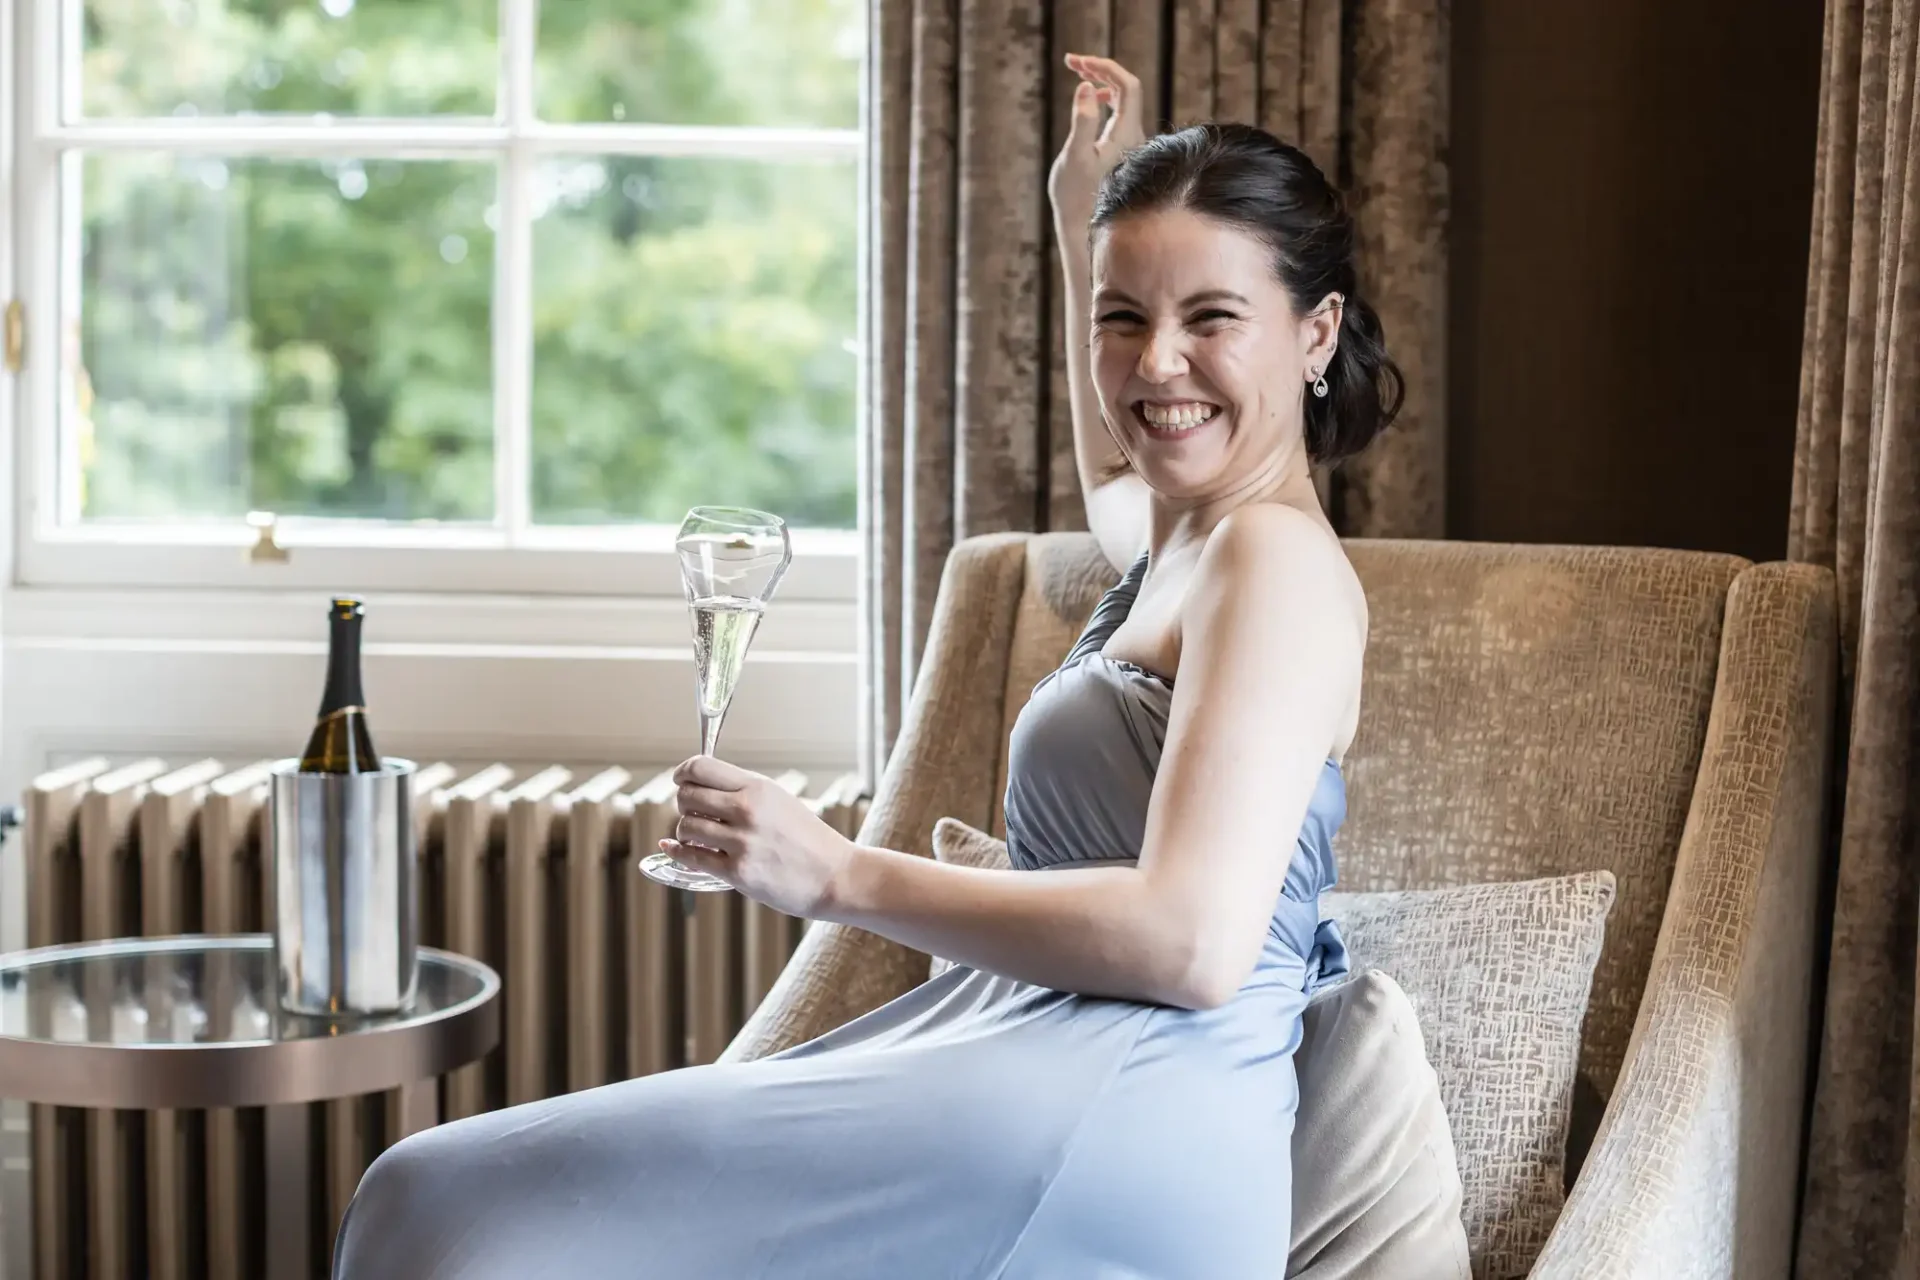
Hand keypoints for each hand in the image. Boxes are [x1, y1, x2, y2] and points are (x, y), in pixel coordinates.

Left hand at [657, 755, 853, 918]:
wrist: (835, 876)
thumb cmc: (808, 839)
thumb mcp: (779, 800)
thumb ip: (743, 791)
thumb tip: (700, 786)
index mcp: (758, 787)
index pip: (700, 767)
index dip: (683, 773)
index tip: (681, 780)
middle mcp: (747, 810)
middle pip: (687, 796)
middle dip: (684, 803)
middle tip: (693, 811)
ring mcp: (741, 842)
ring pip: (686, 827)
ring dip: (685, 831)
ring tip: (698, 835)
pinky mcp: (737, 872)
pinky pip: (691, 857)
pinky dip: (679, 851)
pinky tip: (676, 848)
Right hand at [1048, 53, 1147, 234]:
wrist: (1085, 230)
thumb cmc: (1076, 197)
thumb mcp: (1075, 156)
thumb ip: (1083, 120)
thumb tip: (1086, 86)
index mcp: (1127, 135)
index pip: (1127, 85)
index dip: (1105, 66)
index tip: (1077, 62)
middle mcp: (1134, 138)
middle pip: (1126, 89)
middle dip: (1101, 70)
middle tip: (1072, 61)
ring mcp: (1130, 145)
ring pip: (1123, 102)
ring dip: (1102, 83)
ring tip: (1079, 75)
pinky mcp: (1122, 153)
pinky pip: (1119, 115)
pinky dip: (1104, 101)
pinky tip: (1091, 103)